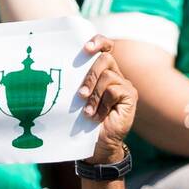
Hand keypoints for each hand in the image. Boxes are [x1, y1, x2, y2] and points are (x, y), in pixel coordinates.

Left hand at [78, 35, 137, 163]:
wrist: (97, 146)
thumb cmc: (84, 124)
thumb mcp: (77, 101)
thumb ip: (76, 84)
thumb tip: (57, 71)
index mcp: (102, 73)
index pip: (105, 48)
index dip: (98, 42)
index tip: (85, 48)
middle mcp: (115, 76)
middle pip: (105, 59)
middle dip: (89, 75)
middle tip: (80, 95)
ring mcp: (124, 86)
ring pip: (108, 76)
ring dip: (94, 95)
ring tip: (87, 112)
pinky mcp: (130, 96)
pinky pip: (114, 90)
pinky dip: (103, 104)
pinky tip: (98, 116)